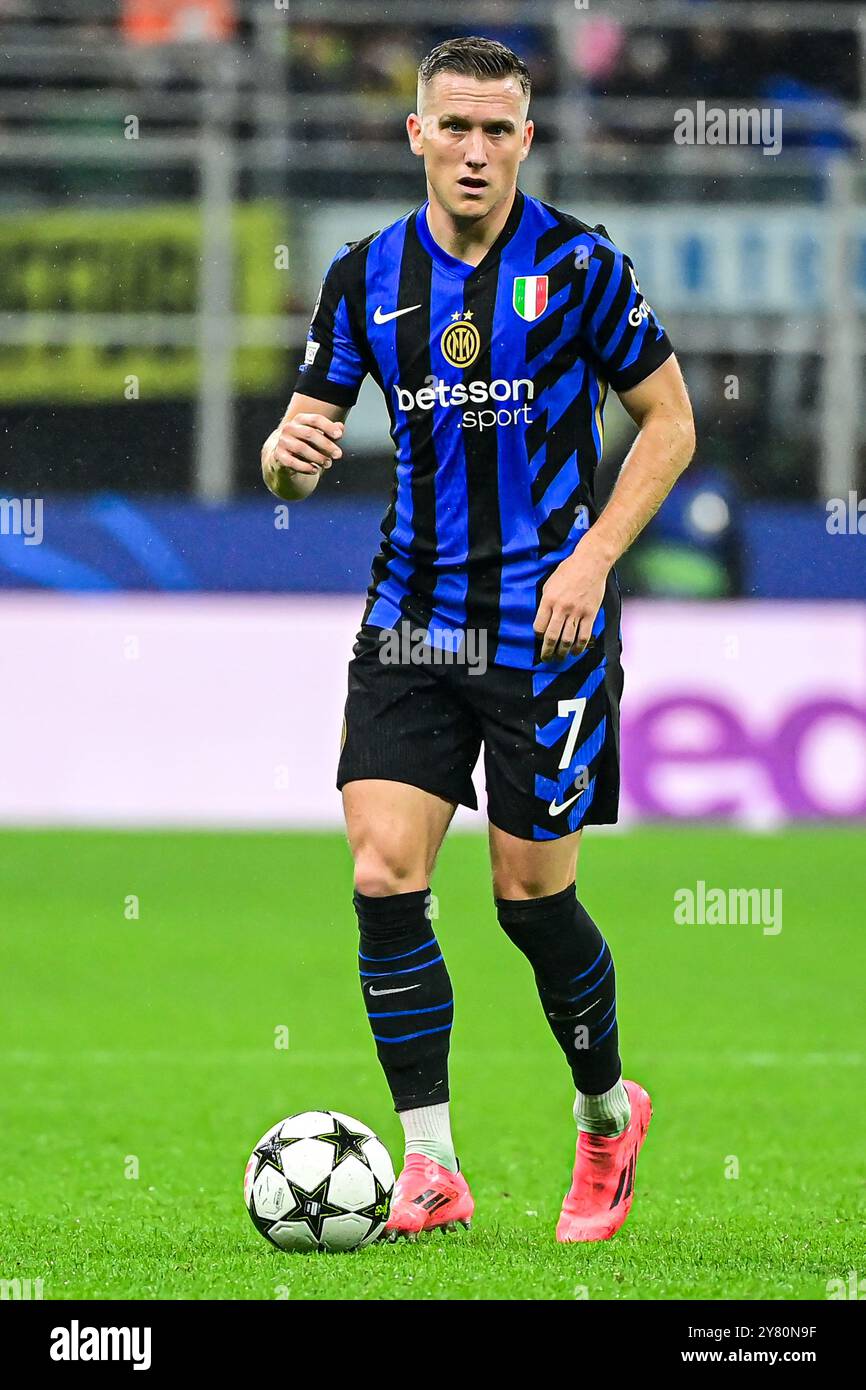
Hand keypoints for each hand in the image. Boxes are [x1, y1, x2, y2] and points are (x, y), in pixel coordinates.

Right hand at [265, 413, 343, 476]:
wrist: (286, 458)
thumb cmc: (307, 445)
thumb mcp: (320, 438)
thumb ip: (330, 432)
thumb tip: (340, 427)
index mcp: (300, 419)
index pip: (315, 419)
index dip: (328, 426)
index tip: (339, 435)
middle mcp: (289, 428)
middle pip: (309, 433)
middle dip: (326, 445)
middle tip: (338, 455)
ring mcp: (282, 442)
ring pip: (301, 448)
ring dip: (317, 457)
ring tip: (328, 464)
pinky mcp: (278, 456)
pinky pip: (292, 462)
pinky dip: (305, 467)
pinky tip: (315, 470)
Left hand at [533, 542, 609, 662]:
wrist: (590, 563)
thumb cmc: (568, 571)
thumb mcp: (549, 584)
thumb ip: (546, 602)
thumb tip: (543, 620)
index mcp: (548, 600)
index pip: (539, 627)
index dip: (538, 636)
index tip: (540, 639)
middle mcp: (561, 608)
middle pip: (552, 637)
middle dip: (547, 651)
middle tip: (546, 659)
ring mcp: (577, 612)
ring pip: (567, 640)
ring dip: (562, 652)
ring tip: (559, 658)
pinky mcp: (590, 614)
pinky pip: (584, 636)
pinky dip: (579, 647)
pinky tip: (575, 652)